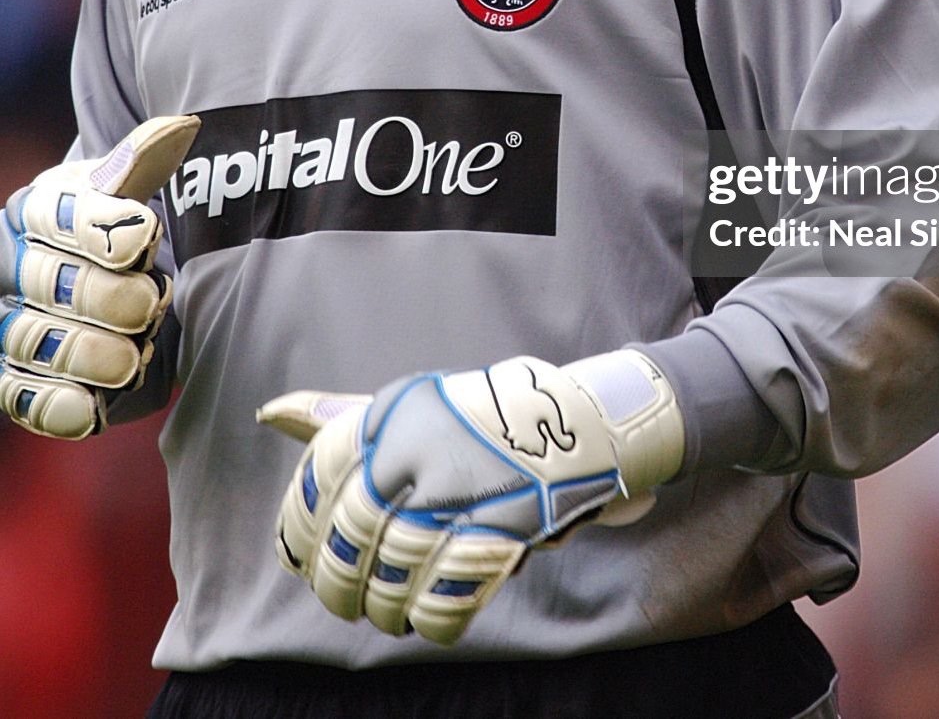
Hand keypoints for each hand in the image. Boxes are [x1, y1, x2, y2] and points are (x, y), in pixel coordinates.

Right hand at [0, 115, 199, 438]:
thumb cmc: (132, 230)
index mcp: (38, 210)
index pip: (53, 213)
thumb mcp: (139, 193)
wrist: (131, 287)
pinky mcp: (23, 382)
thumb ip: (151, 164)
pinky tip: (87, 407)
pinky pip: (23, 398)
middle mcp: (12, 267)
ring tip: (132, 356)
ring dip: (85, 351)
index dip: (96, 225)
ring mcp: (12, 326)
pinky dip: (55, 404)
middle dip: (100, 295)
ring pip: (29, 341)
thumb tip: (181, 126)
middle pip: (40, 281)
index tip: (144, 233)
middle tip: (149, 303)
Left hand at [258, 349, 683, 644]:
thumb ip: (341, 417)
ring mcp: (464, 485)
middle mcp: (422, 443)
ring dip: (384, 607)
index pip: (321, 473)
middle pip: (352, 532)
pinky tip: (429, 620)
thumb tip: (269, 412)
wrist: (579, 423)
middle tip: (344, 602)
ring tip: (387, 615)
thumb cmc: (476, 422)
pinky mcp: (505, 524)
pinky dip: (433, 619)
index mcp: (395, 410)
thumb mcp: (409, 408)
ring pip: (394, 570)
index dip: (299, 526)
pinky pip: (448, 592)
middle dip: (338, 582)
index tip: (295, 559)